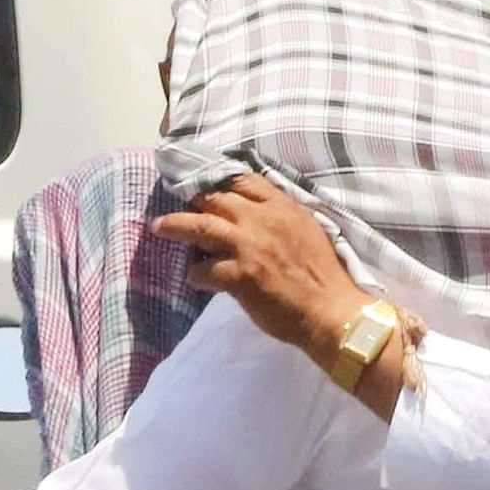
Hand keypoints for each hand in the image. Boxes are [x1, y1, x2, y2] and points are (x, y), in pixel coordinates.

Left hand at [158, 176, 370, 369]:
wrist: (329, 309)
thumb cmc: (322, 275)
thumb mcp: (307, 230)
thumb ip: (280, 218)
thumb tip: (256, 215)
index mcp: (281, 207)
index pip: (243, 180)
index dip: (219, 180)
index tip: (205, 183)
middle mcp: (261, 220)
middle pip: (214, 198)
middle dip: (192, 199)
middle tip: (179, 203)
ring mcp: (247, 247)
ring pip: (200, 226)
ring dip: (175, 225)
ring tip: (159, 227)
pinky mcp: (238, 276)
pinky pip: (202, 271)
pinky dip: (194, 275)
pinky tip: (195, 280)